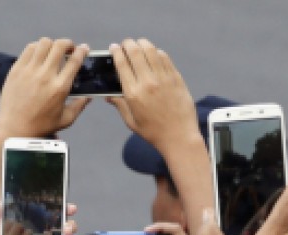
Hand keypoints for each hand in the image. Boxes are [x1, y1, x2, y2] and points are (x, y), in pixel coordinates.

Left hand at [0, 38, 90, 137]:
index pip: (74, 61)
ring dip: (52, 44)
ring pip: (44, 43)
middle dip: (68, 44)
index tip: (84, 48)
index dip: (82, 51)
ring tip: (53, 51)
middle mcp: (45, 76)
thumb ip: (79, 106)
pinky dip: (37, 47)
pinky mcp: (17, 69)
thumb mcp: (65, 119)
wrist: (15, 128)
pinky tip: (39, 54)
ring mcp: (29, 71)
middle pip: (59, 46)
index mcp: (60, 88)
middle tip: (68, 48)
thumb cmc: (41, 126)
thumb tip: (89, 97)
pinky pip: (29, 49)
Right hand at [108, 39, 199, 156]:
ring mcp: (163, 78)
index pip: (122, 63)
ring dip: (142, 44)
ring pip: (150, 50)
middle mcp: (147, 82)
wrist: (179, 137)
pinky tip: (154, 55)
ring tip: (139, 45)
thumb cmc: (154, 132)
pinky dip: (157, 52)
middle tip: (126, 44)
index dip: (116, 51)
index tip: (113, 48)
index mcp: (133, 93)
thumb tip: (108, 96)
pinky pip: (164, 58)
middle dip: (128, 44)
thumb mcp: (132, 122)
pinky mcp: (176, 78)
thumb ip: (120, 105)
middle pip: (135, 51)